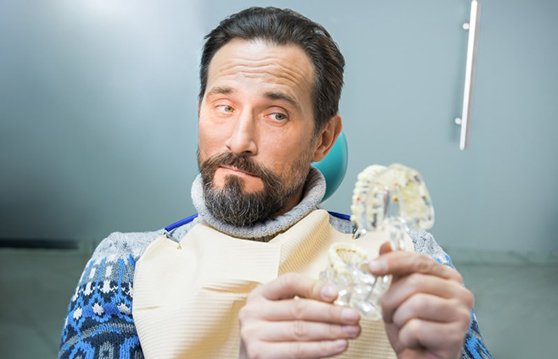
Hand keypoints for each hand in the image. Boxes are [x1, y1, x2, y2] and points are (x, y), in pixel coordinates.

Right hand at [238, 273, 361, 358]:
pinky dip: (322, 348)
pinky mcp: (258, 354)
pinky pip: (298, 350)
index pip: (289, 282)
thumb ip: (304, 303)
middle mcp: (252, 311)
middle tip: (354, 316)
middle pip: (298, 308)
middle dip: (331, 312)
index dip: (314, 286)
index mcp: (260, 294)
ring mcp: (253, 333)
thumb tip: (337, 300)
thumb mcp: (284, 313)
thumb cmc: (275, 335)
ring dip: (332, 331)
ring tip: (352, 331)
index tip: (336, 293)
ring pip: (301, 330)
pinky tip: (339, 345)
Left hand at [369, 244, 473, 358]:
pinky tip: (413, 342)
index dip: (393, 261)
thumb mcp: (399, 295)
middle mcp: (460, 292)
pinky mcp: (456, 335)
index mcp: (448, 277)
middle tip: (386, 314)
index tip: (372, 267)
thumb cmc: (412, 328)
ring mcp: (461, 313)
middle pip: (415, 282)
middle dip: (391, 299)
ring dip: (398, 318)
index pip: (419, 260)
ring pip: (415, 304)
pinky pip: (417, 328)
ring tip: (402, 328)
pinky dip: (405, 337)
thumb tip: (386, 244)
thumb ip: (396, 270)